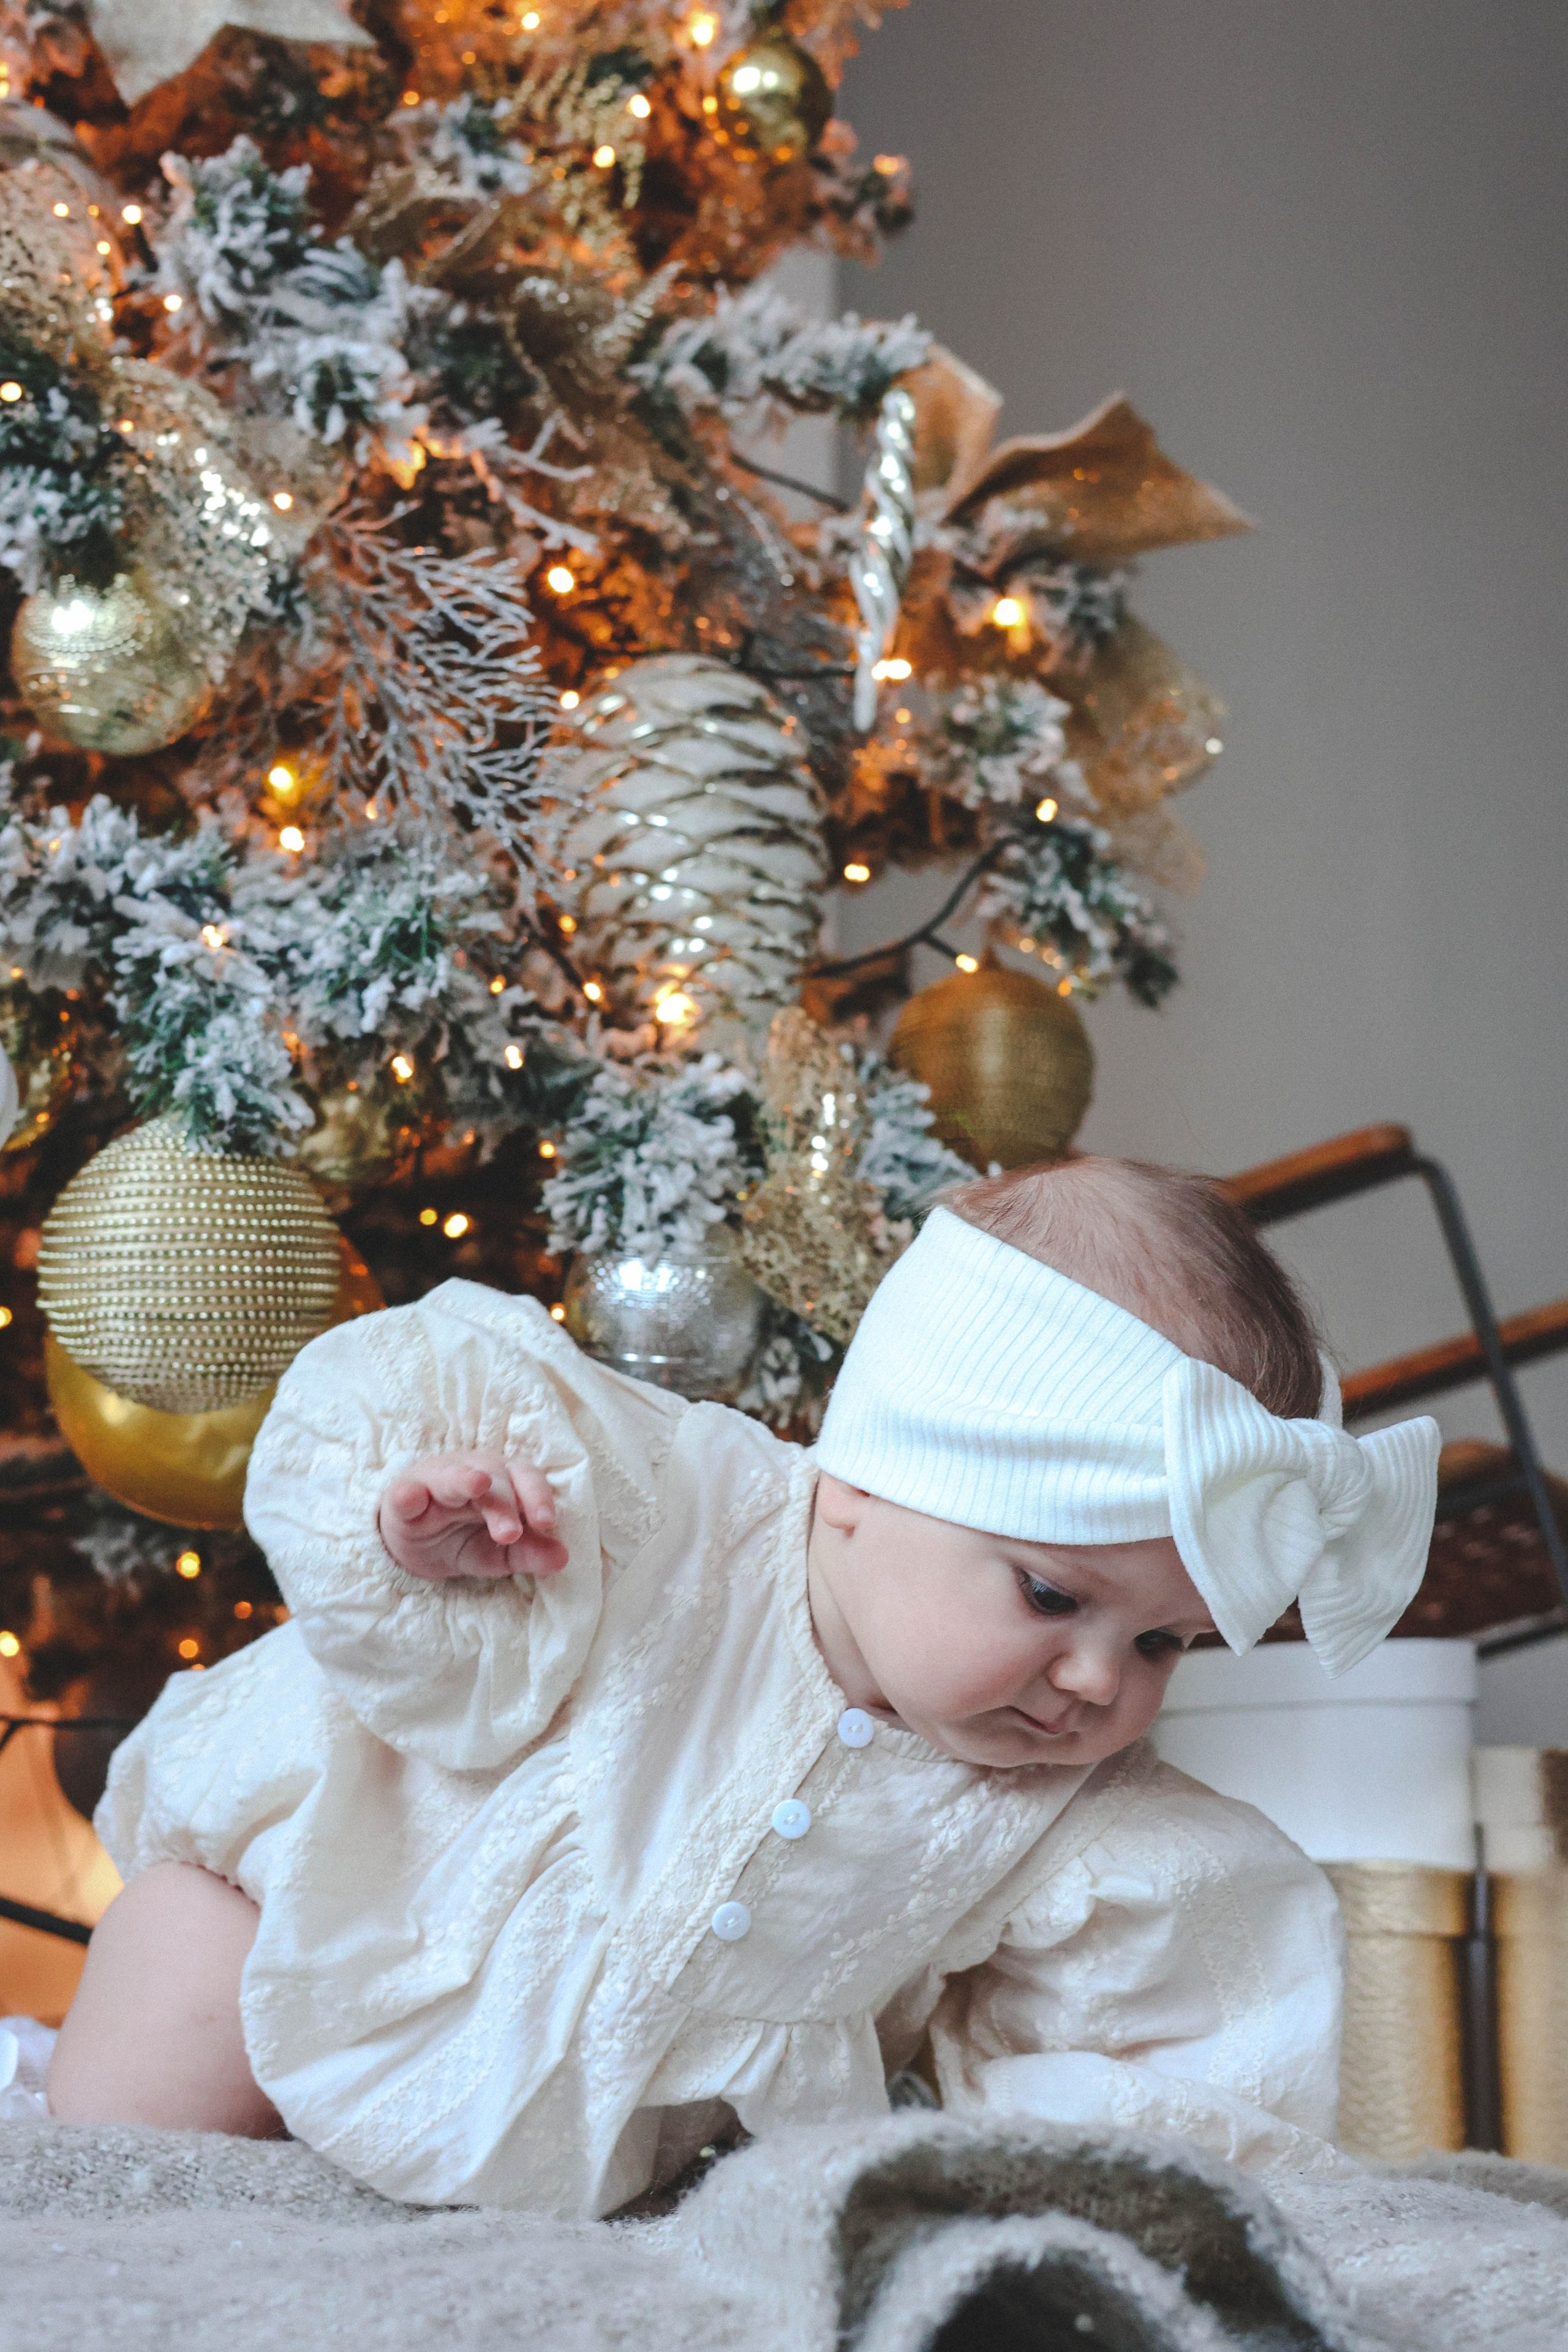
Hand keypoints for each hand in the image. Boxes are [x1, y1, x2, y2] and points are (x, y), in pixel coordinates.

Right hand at [377, 1452, 568, 1581]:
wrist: (416, 1543)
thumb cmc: (466, 1537)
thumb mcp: (500, 1552)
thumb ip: (530, 1553)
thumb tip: (562, 1558)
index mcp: (505, 1481)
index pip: (527, 1479)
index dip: (538, 1497)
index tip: (547, 1522)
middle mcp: (475, 1472)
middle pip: (495, 1477)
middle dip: (505, 1503)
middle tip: (511, 1533)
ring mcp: (438, 1480)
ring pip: (453, 1476)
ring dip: (465, 1481)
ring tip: (478, 1485)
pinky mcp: (404, 1495)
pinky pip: (406, 1492)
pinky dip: (408, 1494)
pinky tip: (411, 1498)